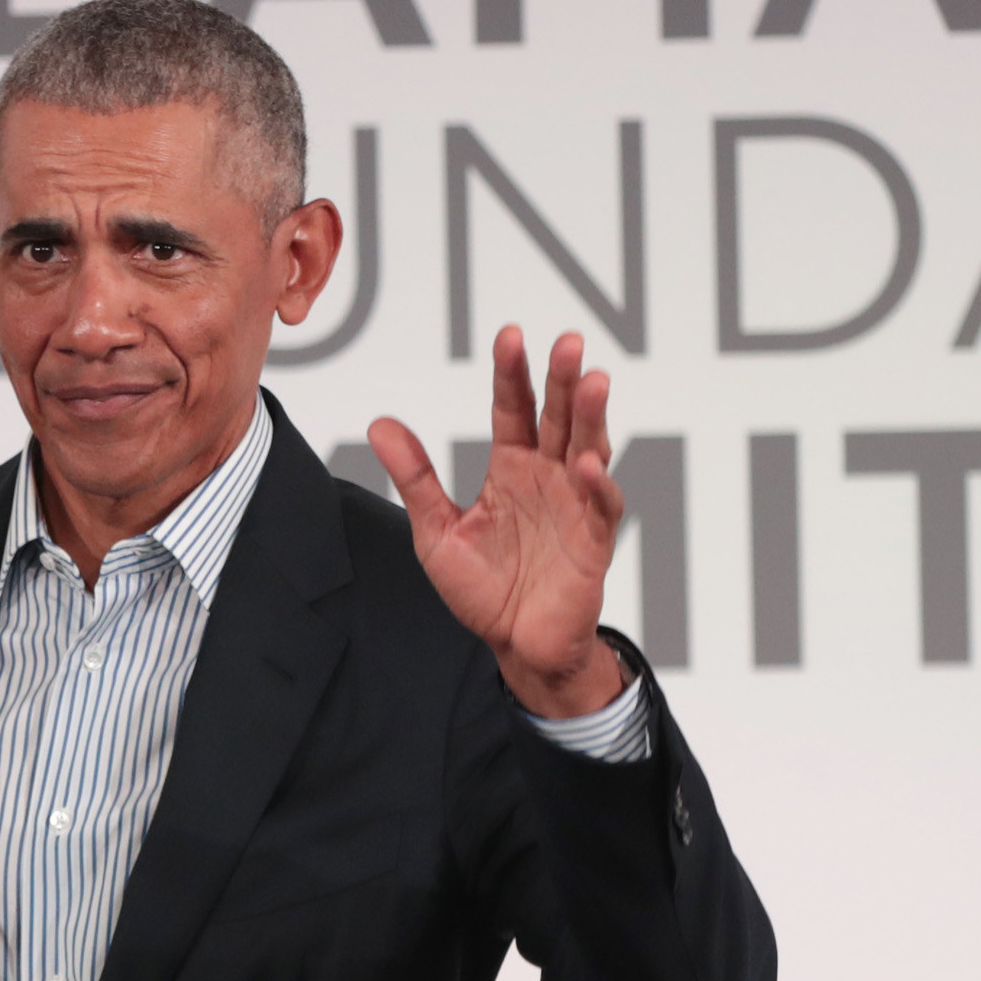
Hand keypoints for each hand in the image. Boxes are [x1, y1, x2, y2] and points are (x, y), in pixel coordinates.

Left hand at [367, 327, 628, 718]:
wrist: (514, 643)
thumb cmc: (482, 587)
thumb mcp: (436, 530)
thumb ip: (415, 478)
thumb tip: (380, 424)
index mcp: (512, 468)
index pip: (513, 409)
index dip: (512, 374)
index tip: (510, 336)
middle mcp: (548, 477)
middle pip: (557, 418)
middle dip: (561, 379)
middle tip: (566, 340)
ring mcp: (575, 505)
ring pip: (589, 449)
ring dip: (590, 417)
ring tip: (591, 380)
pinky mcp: (593, 540)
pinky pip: (600, 506)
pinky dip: (597, 484)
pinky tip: (587, 464)